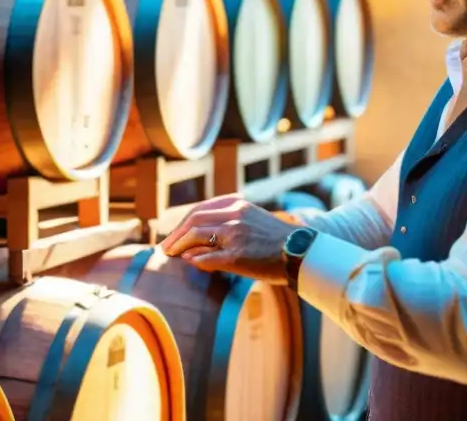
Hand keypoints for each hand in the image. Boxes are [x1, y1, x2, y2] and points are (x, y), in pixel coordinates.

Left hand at [158, 195, 298, 283]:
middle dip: (175, 234)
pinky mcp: (236, 255)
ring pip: (195, 235)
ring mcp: (234, 235)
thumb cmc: (278, 239)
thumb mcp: (254, 219)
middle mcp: (234, 216)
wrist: (300, 251)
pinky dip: (194, 259)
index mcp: (238, 205)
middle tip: (166, 247)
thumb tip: (204, 234)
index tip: (174, 233)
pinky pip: (206, 257)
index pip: (201, 209)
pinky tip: (189, 262)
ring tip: (171, 255)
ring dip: (179, 246)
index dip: (183, 222)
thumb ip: (231, 220)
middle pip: (193, 220)